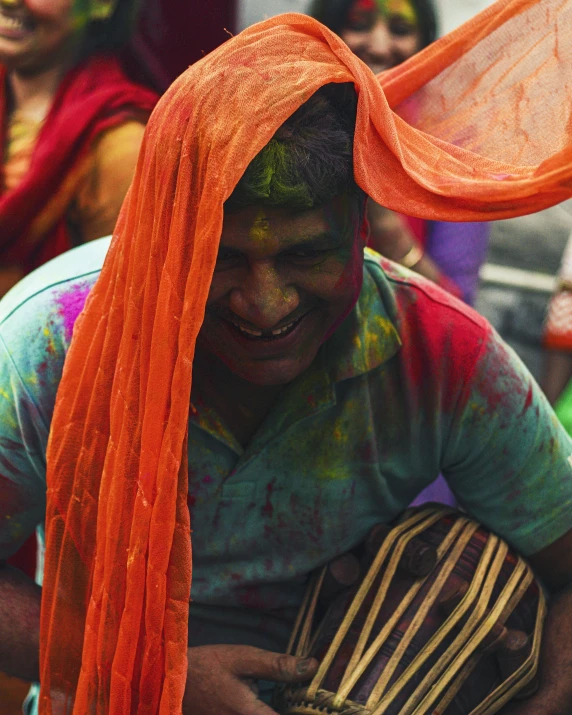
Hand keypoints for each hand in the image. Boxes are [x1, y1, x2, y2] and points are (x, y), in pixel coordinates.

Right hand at [183, 644, 317, 714]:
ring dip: (278, 708)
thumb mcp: (243, 658)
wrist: (171, 682)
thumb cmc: (207, 667)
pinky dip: (266, 710)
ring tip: (294, 701)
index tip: (322, 705)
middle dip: (293, 708)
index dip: (306, 712)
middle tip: (306, 699)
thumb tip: (313, 667)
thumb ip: (277, 666)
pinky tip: (271, 705)